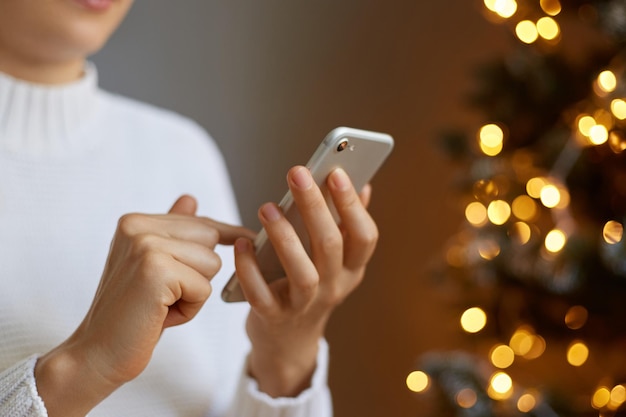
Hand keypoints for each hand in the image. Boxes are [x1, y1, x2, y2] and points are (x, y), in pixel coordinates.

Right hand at [35, 195, 253, 416]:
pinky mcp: (156, 271)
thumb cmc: (132, 313)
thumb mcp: (154, 267)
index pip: (199, 222)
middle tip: (164, 296)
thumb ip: (171, 234)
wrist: (99, 354)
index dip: (227, 233)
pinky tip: (161, 316)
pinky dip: (190, 310)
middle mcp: (137, 227)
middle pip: (210, 240)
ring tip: (161, 306)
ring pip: (212, 264)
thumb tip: (190, 199)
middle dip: (200, 273)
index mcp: (135, 222)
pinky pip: (204, 288)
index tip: (248, 235)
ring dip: (195, 293)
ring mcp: (145, 246)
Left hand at [234, 166, 377, 396]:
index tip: (336, 172)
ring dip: (284, 237)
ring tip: (268, 208)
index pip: (364, 237)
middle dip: (315, 206)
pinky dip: (249, 270)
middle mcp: (334, 288)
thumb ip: (346, 225)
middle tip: (298, 173)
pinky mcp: (273, 318)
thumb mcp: (336, 262)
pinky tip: (241, 244)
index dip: (353, 205)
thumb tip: (363, 185)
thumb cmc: (310, 287)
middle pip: (330, 246)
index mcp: (352, 269)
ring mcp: (304, 305)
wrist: (288, 342)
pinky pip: (261, 295)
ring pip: (302, 273)